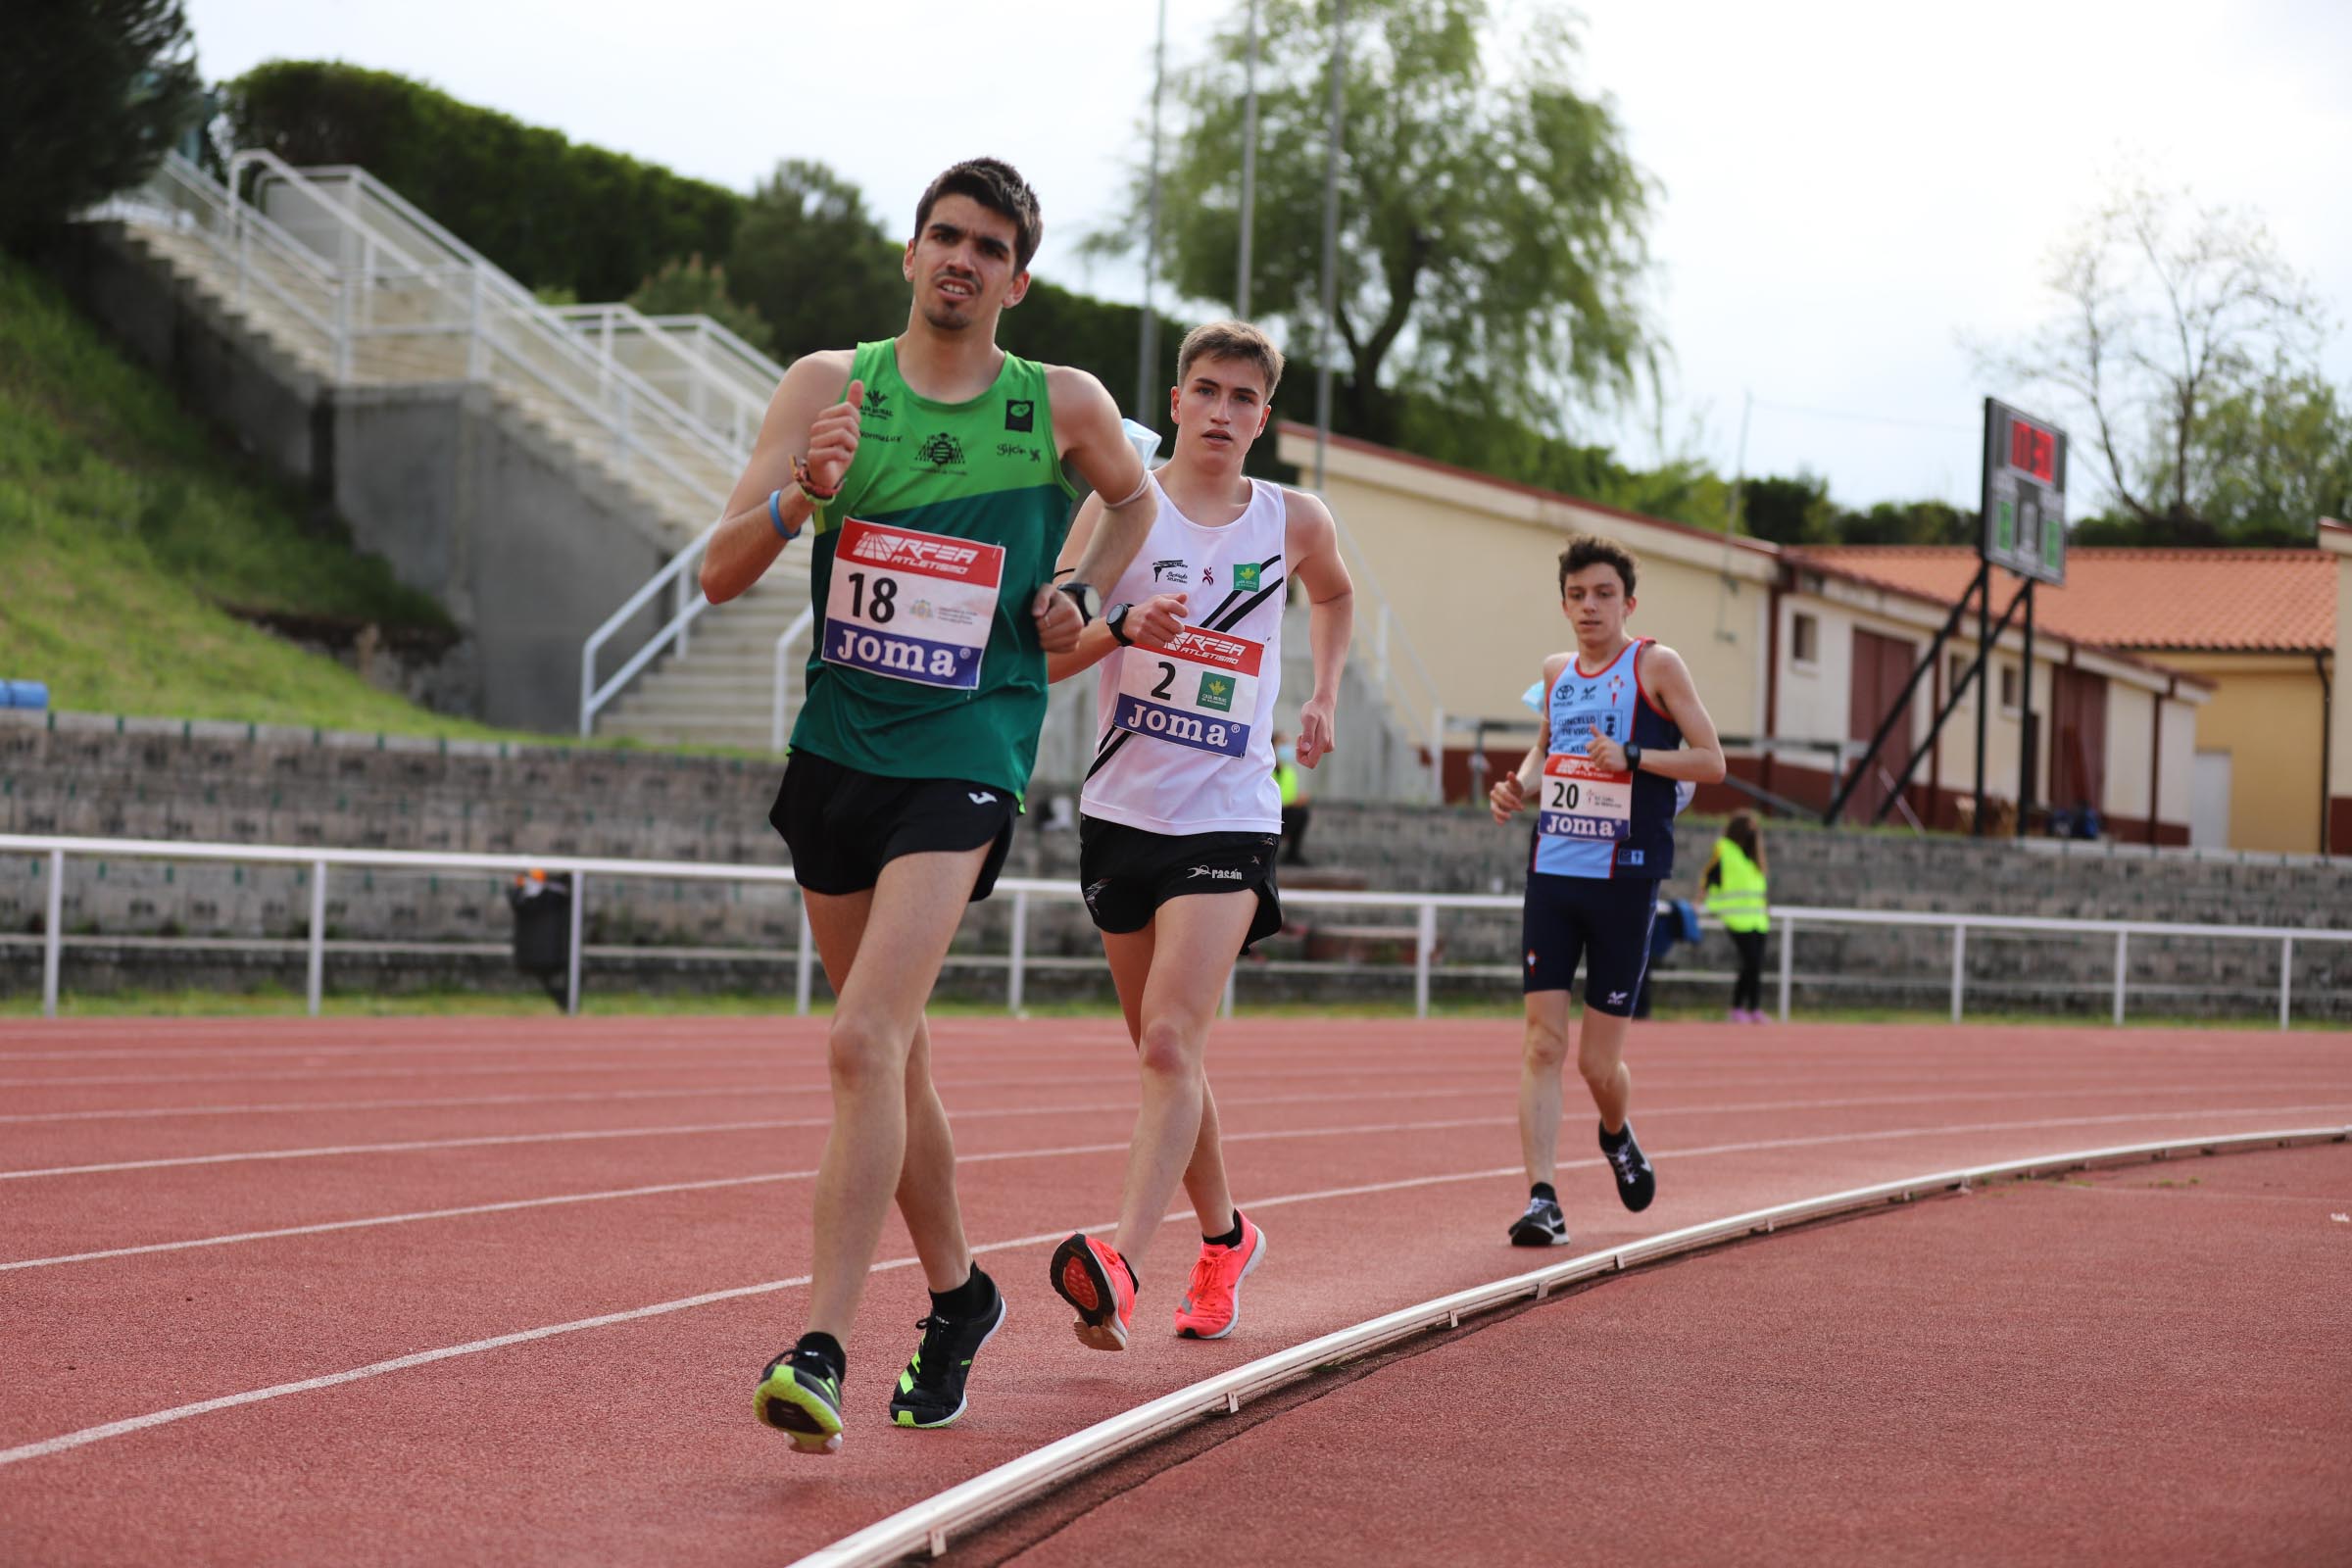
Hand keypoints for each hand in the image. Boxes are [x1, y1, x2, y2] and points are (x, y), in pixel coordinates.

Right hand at [804, 378, 863, 493]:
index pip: (849, 408)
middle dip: (855, 436)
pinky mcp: (814, 457)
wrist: (826, 477)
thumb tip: (858, 381)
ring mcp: (813, 441)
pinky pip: (837, 451)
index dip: (857, 423)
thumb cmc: (838, 452)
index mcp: (824, 417)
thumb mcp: (849, 428)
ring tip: (846, 452)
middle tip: (849, 446)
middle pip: (848, 421)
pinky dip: (844, 456)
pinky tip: (840, 460)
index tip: (852, 434)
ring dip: (851, 447)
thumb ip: (853, 406)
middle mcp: (816, 427)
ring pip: (843, 435)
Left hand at [1032, 583, 1082, 652]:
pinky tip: (1050, 637)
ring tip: (1045, 630)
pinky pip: (1058, 650)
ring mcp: (1077, 636)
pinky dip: (1050, 646)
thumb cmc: (1054, 599)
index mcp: (1070, 609)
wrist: (1068, 607)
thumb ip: (1041, 599)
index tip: (1039, 617)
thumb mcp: (1046, 591)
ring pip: (1052, 645)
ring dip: (1043, 640)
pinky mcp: (1074, 646)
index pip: (1046, 623)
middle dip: (1040, 631)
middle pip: (1048, 635)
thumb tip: (1036, 614)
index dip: (1038, 622)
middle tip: (1041, 625)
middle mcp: (1077, 624)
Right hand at [1127, 592, 1188, 648]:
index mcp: (1158, 603)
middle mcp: (1152, 613)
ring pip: (1170, 637)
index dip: (1182, 611)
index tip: (1184, 614)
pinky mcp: (1142, 636)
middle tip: (1174, 627)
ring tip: (1165, 632)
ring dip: (1169, 636)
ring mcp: (1146, 625)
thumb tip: (1185, 596)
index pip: (1174, 605)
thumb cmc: (1149, 609)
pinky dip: (1161, 642)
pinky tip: (1157, 637)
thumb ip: (1174, 598)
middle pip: (1176, 627)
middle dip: (1178, 629)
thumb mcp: (1159, 600)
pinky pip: (1161, 644)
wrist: (1128, 620)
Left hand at [1297, 693, 1337, 767]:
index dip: (1301, 757)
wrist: (1323, 704)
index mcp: (1323, 743)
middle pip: (1311, 760)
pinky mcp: (1325, 743)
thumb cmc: (1314, 710)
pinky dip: (1308, 743)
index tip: (1298, 745)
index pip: (1311, 763)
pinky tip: (1309, 732)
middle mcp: (1327, 747)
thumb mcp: (1308, 720)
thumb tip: (1306, 749)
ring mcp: (1327, 745)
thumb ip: (1308, 735)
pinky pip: (1313, 750)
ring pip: (1311, 755)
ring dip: (1305, 746)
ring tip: (1305, 731)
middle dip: (1302, 751)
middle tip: (1301, 735)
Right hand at [1489, 773, 1525, 824]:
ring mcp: (1493, 802)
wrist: (1516, 792)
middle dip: (1511, 805)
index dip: (1511, 798)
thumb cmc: (1516, 788)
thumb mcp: (1517, 784)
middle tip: (1522, 808)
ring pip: (1494, 808)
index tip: (1520, 802)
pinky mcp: (1495, 809)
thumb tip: (1510, 773)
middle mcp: (1494, 794)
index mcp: (1498, 786)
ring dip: (1502, 813)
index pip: (1503, 793)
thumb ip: (1513, 780)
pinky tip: (1502, 823)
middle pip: (1500, 801)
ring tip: (1509, 816)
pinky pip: (1494, 815)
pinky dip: (1497, 819)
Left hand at [1584, 723, 1626, 771]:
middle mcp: (1602, 746)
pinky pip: (1601, 767)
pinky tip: (1611, 764)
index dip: (1593, 750)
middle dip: (1597, 758)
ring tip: (1609, 760)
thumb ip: (1597, 733)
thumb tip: (1590, 724)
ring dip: (1601, 764)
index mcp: (1600, 739)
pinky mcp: (1607, 762)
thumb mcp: (1606, 739)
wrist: (1628, 756)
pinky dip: (1605, 768)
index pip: (1588, 747)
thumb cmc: (1615, 748)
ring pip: (1595, 763)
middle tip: (1606, 756)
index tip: (1601, 750)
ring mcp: (1605, 754)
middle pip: (1591, 756)